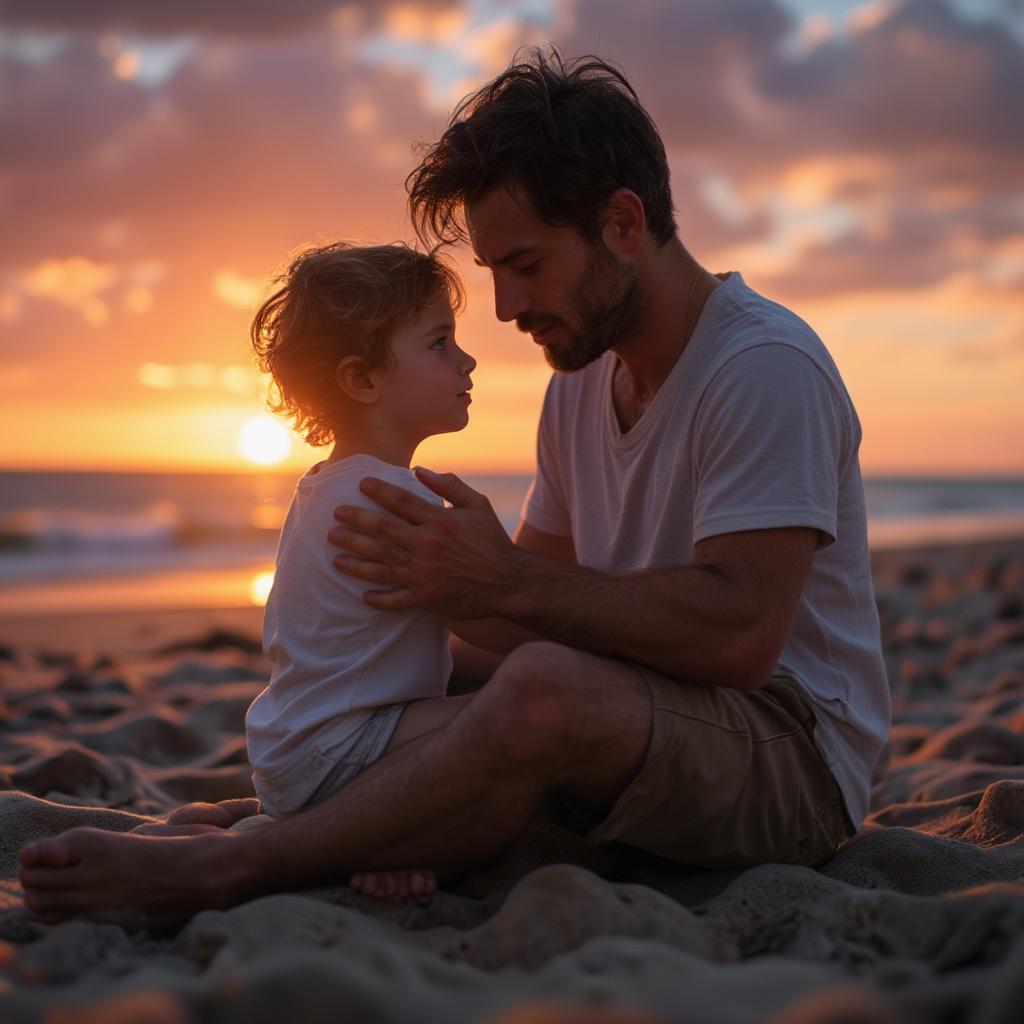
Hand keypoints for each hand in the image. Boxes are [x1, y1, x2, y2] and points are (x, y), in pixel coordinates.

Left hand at [328, 468, 522, 616]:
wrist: (509, 582)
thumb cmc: (493, 541)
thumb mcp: (478, 505)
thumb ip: (450, 486)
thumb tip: (420, 470)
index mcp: (439, 521)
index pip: (400, 501)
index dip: (378, 491)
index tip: (360, 485)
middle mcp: (426, 546)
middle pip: (382, 531)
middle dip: (355, 522)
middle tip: (335, 516)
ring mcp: (423, 574)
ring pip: (380, 564)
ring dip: (355, 559)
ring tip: (334, 554)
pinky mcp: (426, 598)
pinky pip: (395, 600)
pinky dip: (378, 599)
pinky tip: (362, 595)